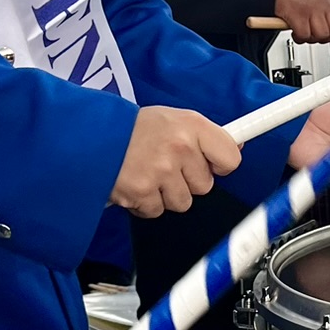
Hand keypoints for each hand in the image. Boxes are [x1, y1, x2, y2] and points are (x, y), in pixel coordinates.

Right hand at [111, 105, 242, 217]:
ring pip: (183, 202)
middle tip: (167, 165)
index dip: (221, 165)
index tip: (215, 165)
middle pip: (205, 185)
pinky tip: (137, 183)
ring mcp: (161, 171)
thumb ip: (203, 135)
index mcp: (191, 125)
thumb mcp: (173, 119)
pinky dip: (146, 202)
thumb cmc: (133, 128)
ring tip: (149, 173)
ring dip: (166, 193)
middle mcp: (179, 147)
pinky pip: (157, 210)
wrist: (92, 135)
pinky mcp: (143, 192)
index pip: (230, 157)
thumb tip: (237, 147)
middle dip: (187, 180)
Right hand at [274, 0, 329, 49]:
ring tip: (302, 31)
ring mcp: (311, 9)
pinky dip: (299, 37)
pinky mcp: (299, 16)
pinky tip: (294, 31)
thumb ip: (324, 9)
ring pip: (321, 35)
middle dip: (325, 38)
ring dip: (311, 38)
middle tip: (314, 35)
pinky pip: (305, 36)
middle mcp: (322, 3)